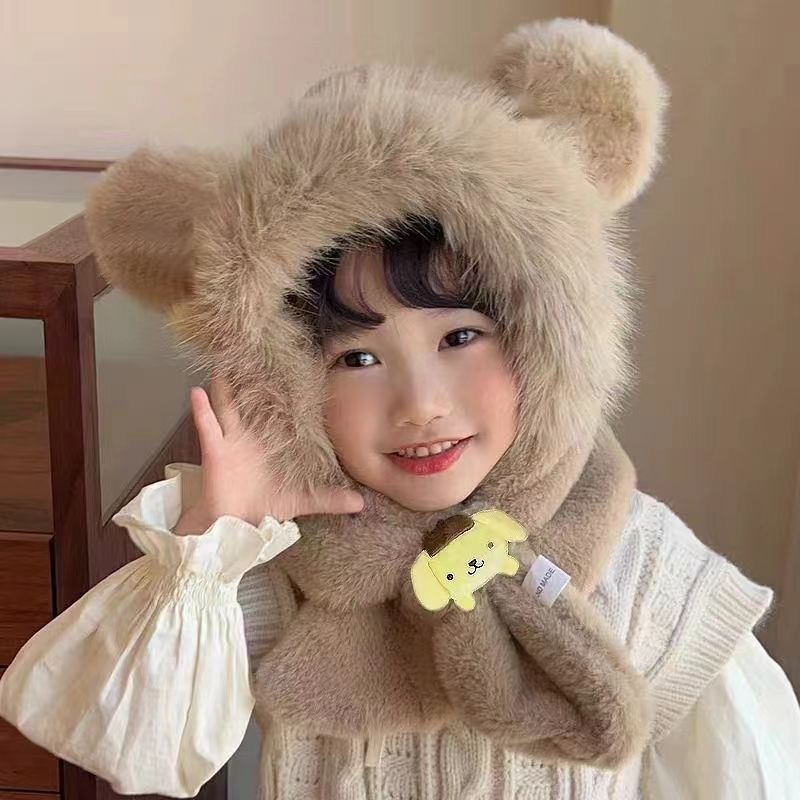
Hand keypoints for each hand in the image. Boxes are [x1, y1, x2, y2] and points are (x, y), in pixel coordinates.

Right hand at [174, 378, 363, 534]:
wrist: (236, 525)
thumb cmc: (266, 506)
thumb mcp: (302, 500)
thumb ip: (329, 498)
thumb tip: (360, 503)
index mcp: (272, 441)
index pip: (279, 410)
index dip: (285, 390)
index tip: (294, 366)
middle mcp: (251, 435)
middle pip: (252, 400)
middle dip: (254, 378)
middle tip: (258, 349)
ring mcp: (231, 439)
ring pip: (227, 404)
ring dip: (225, 384)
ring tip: (226, 359)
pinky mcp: (215, 450)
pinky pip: (208, 426)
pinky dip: (202, 409)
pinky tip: (198, 391)